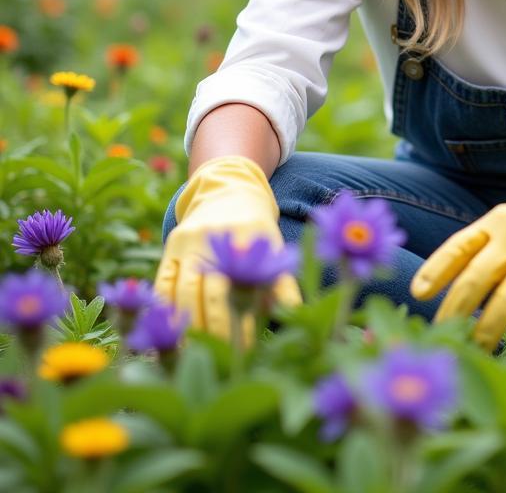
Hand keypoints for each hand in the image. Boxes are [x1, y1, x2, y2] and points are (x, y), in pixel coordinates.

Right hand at [154, 156, 301, 340]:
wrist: (228, 188)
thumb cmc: (257, 230)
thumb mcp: (275, 247)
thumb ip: (283, 281)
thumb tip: (299, 313)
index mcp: (248, 235)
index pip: (241, 287)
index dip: (239, 321)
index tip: (246, 350)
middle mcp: (216, 235)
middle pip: (207, 292)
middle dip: (212, 329)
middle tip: (220, 360)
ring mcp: (190, 239)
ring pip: (181, 290)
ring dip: (186, 326)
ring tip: (195, 354)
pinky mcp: (172, 245)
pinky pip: (163, 281)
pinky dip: (164, 308)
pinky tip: (169, 333)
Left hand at [410, 157, 505, 359]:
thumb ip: (485, 248)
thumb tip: (445, 294)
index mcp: (499, 220)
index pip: (458, 247)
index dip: (435, 272)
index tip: (418, 295)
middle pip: (474, 281)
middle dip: (454, 314)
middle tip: (444, 336)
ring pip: (503, 306)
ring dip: (485, 335)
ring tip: (477, 350)